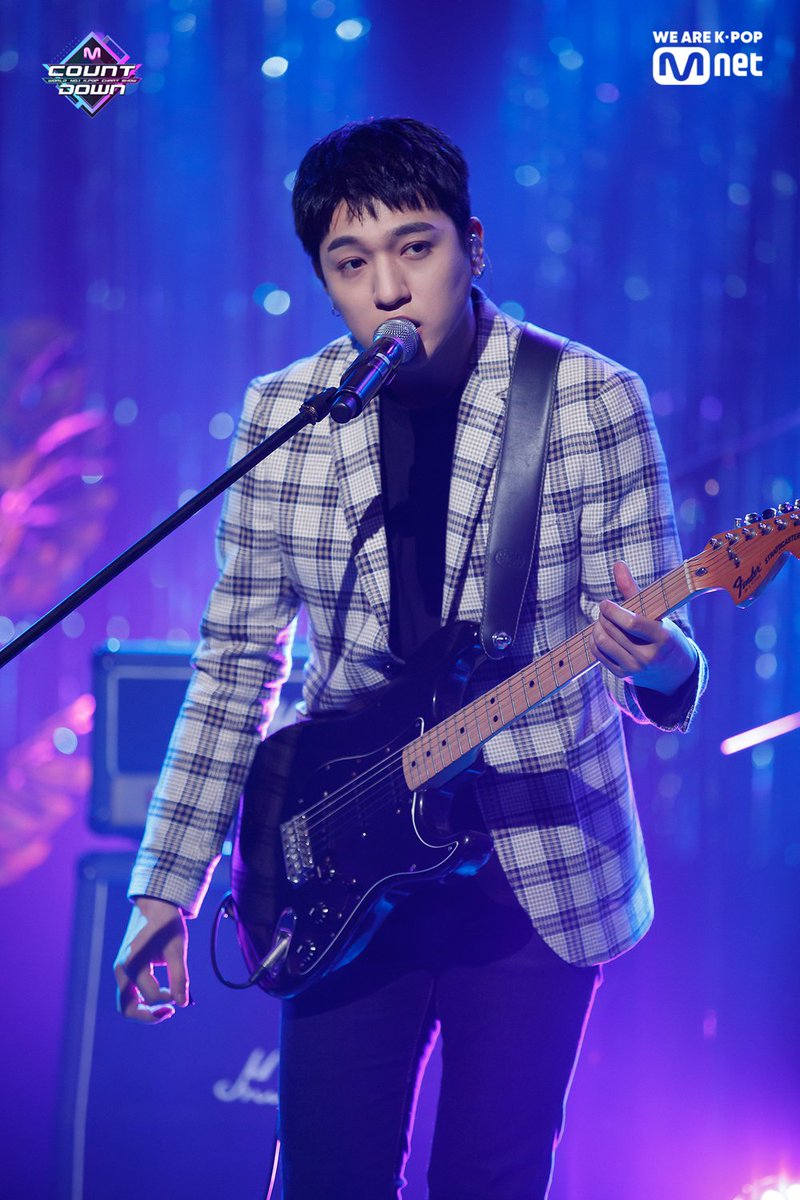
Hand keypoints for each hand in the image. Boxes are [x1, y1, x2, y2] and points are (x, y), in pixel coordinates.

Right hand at [114, 897, 188, 1023]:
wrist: (154, 905)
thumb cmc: (167, 925)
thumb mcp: (177, 948)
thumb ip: (179, 976)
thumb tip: (183, 1003)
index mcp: (133, 963)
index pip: (152, 995)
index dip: (170, 997)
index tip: (183, 989)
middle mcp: (121, 969)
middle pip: (127, 1008)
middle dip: (148, 1015)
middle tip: (170, 1011)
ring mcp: (120, 970)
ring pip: (125, 1003)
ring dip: (144, 1010)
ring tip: (166, 1008)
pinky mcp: (123, 969)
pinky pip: (128, 993)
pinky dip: (141, 1000)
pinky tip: (160, 995)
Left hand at [590, 561, 697, 694]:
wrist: (674, 672)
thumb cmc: (664, 635)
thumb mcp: (656, 614)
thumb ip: (634, 590)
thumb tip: (617, 563)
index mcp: (662, 638)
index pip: (632, 623)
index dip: (613, 610)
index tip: (606, 602)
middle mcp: (648, 656)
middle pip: (613, 630)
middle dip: (604, 616)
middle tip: (605, 609)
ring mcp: (634, 668)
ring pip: (603, 641)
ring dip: (597, 627)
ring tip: (602, 620)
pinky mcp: (623, 675)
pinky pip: (598, 654)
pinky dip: (594, 640)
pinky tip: (599, 633)